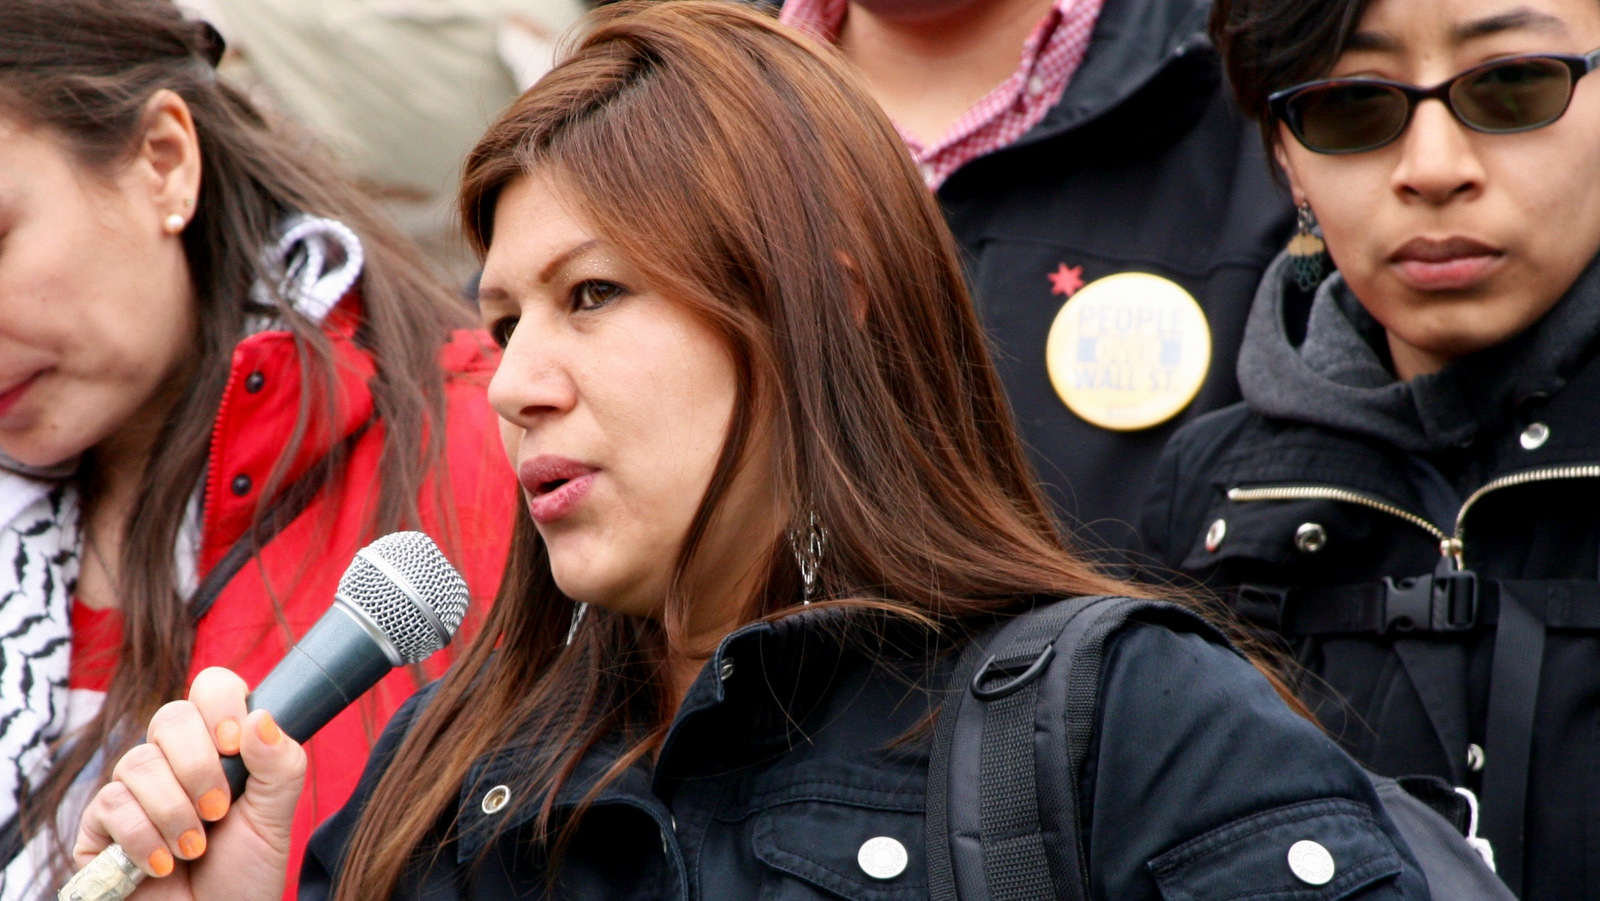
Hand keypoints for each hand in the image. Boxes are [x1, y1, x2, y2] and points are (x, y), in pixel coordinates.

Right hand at [72, 668, 305, 900]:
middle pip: (171, 717)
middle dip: (200, 768)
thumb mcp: (275, 817)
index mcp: (218, 745)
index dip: (221, 705)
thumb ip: (280, 765)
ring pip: (139, 763)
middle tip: (219, 812)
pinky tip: (162, 865)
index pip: (211, 686)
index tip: (234, 744)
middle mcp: (172, 759)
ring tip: (194, 850)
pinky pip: (112, 805)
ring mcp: (133, 790)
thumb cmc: (244, 872)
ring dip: (175, 812)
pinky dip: (144, 838)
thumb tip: (260, 716)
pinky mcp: (99, 825)